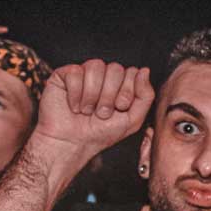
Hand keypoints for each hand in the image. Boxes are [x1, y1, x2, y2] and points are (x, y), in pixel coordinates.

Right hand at [33, 59, 152, 167]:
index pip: (132, 72)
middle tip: (102, 113)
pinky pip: (75, 72)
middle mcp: (103, 76)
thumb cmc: (101, 133)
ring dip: (93, 95)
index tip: (120, 108)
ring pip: (96, 66)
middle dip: (110, 95)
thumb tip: (145, 70)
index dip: (127, 91)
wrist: (72, 143)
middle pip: (115, 68)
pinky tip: (74, 106)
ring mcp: (84, 74)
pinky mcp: (64, 74)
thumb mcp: (132, 120)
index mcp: (120, 84)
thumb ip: (145, 96)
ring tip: (87, 111)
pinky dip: (76, 94)